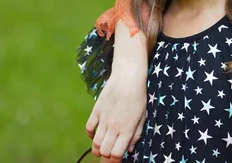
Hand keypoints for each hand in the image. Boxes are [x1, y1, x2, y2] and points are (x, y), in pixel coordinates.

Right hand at [86, 20, 147, 161]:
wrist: (128, 77)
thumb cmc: (139, 97)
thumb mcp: (142, 117)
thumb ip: (136, 134)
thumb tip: (129, 150)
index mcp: (127, 129)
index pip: (117, 154)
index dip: (116, 160)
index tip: (117, 159)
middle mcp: (114, 126)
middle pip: (105, 151)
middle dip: (106, 156)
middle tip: (109, 155)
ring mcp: (104, 119)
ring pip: (95, 142)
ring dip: (98, 148)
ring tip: (101, 149)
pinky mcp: (96, 110)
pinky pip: (88, 128)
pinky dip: (90, 134)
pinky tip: (96, 133)